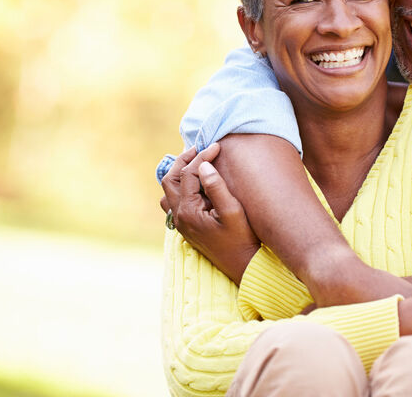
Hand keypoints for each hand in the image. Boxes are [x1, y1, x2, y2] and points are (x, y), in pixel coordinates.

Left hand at [161, 143, 259, 284]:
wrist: (242, 265)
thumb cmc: (241, 238)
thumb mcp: (233, 211)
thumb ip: (216, 187)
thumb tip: (203, 165)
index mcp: (188, 211)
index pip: (189, 174)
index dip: (202, 156)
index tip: (217, 146)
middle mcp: (179, 217)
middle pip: (170, 179)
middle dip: (184, 160)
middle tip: (201, 149)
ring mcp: (180, 223)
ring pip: (168, 190)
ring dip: (178, 173)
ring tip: (196, 163)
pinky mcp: (186, 226)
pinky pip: (173, 201)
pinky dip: (180, 187)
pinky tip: (194, 183)